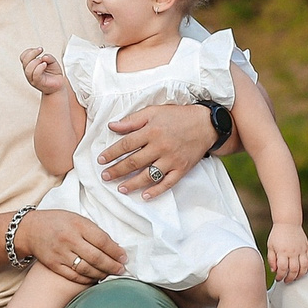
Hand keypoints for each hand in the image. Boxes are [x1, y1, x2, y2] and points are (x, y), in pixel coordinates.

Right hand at [16, 208, 126, 284]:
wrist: (29, 229)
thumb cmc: (57, 222)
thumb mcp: (75, 218)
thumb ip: (92, 231)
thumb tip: (113, 247)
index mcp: (77, 224)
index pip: (102, 240)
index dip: (115, 251)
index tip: (124, 257)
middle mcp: (69, 239)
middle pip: (96, 257)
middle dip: (112, 265)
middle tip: (121, 270)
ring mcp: (60, 253)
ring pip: (86, 269)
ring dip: (101, 274)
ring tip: (109, 275)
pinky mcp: (54, 265)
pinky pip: (74, 276)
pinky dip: (87, 280)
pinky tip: (94, 278)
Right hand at [19, 47, 65, 93]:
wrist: (58, 85)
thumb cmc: (54, 73)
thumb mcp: (53, 62)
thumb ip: (49, 57)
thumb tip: (44, 57)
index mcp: (30, 66)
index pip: (23, 57)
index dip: (29, 51)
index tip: (40, 49)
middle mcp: (29, 72)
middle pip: (24, 61)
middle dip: (32, 53)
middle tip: (41, 50)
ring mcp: (32, 78)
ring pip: (28, 69)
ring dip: (36, 61)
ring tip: (44, 61)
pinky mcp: (38, 83)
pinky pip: (35, 74)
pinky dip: (40, 67)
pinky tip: (45, 65)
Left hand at [98, 101, 216, 199]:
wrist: (206, 124)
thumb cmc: (177, 116)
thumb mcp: (153, 111)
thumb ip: (132, 120)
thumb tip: (112, 126)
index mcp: (152, 131)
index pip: (126, 144)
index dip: (111, 153)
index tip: (101, 160)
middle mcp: (160, 147)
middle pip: (134, 162)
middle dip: (117, 170)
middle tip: (105, 176)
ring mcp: (172, 160)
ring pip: (148, 175)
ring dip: (132, 183)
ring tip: (120, 188)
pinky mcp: (182, 169)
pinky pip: (167, 183)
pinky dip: (156, 191)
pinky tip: (145, 196)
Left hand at [267, 223, 307, 281]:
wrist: (288, 222)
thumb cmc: (277, 235)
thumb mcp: (270, 246)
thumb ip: (271, 259)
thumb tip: (274, 270)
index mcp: (282, 252)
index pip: (282, 268)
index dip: (280, 276)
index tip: (278, 279)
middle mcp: (293, 252)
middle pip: (294, 270)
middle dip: (290, 278)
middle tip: (286, 281)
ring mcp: (301, 250)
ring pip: (304, 267)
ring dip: (300, 275)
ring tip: (295, 277)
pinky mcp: (306, 248)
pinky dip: (307, 268)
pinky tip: (303, 271)